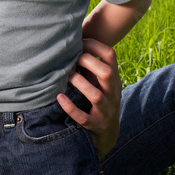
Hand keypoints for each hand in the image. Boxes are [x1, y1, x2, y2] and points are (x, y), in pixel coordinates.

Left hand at [57, 39, 121, 157]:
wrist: (109, 133)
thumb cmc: (100, 100)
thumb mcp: (102, 84)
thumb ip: (93, 67)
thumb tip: (73, 41)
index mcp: (114, 80)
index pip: (111, 57)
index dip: (96, 46)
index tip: (80, 42)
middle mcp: (113, 94)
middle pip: (106, 73)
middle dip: (89, 62)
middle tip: (73, 59)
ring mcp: (105, 111)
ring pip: (95, 95)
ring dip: (79, 83)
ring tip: (67, 75)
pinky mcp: (95, 125)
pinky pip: (83, 117)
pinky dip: (70, 107)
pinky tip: (59, 97)